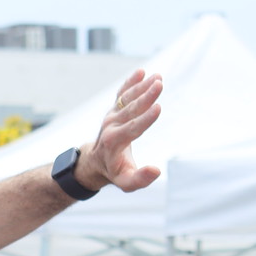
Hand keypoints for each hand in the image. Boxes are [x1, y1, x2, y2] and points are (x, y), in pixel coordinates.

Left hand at [75, 70, 164, 193]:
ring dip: (142, 87)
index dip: (145, 119)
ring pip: (127, 99)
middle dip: (146, 96)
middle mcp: (111, 126)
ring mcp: (112, 115)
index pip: (133, 128)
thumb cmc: (115, 172)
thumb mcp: (126, 182)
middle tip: (159, 84)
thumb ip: (140, 179)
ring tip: (157, 77)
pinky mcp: (114, 109)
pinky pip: (122, 93)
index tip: (158, 108)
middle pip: (131, 109)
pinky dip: (131, 82)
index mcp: (114, 142)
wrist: (96, 161)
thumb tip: (157, 170)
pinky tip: (142, 72)